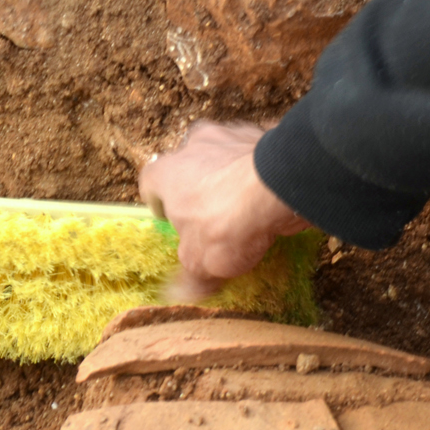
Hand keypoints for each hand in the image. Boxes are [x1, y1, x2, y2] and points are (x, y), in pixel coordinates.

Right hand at [138, 120, 308, 302]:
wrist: (280, 188)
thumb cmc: (227, 223)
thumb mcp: (201, 262)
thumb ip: (189, 276)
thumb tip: (178, 294)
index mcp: (167, 172)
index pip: (149, 182)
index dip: (157, 201)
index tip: (167, 218)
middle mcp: (195, 146)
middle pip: (187, 166)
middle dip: (196, 187)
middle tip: (208, 215)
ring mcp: (231, 136)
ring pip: (223, 157)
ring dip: (230, 178)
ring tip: (244, 208)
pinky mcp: (263, 135)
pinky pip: (257, 156)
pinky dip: (261, 173)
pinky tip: (270, 196)